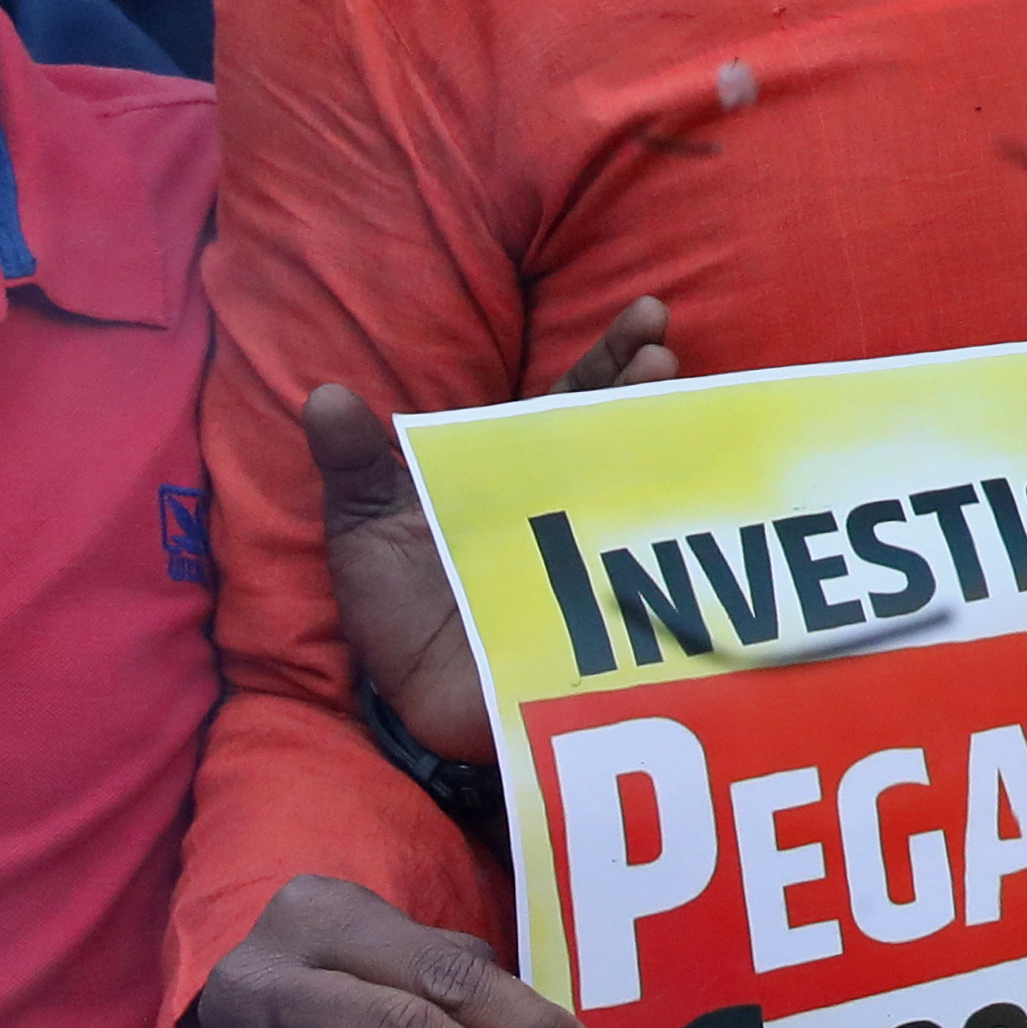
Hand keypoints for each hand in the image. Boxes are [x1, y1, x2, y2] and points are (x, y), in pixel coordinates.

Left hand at [305, 297, 684, 773]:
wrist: (415, 708)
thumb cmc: (397, 613)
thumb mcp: (365, 532)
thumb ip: (354, 467)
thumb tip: (324, 395)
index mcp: (515, 472)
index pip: (569, 402)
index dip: (610, 360)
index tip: (650, 318)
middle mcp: (565, 504)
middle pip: (616, 435)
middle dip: (645, 390)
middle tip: (663, 354)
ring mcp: (594, 556)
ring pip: (640, 491)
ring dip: (666, 450)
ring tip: (673, 409)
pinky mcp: (607, 615)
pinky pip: (653, 576)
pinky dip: (682, 549)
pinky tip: (701, 520)